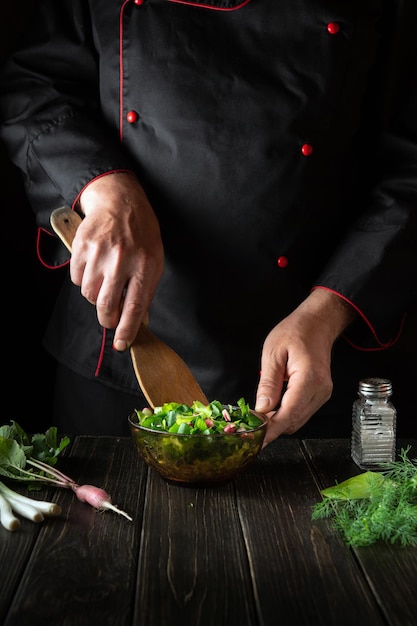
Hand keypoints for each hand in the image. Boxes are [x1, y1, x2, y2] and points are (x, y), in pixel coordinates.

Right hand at [70, 172, 163, 349]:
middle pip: (107, 306)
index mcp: (145, 266)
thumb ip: (146, 290)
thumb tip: (137, 321)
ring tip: (105, 281)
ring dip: (96, 296)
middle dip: (107, 320)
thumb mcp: (155, 260)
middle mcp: (122, 260)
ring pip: (89, 295)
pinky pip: (77, 279)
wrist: (120, 201)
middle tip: (110, 319)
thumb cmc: (141, 234)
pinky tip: (94, 267)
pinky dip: (84, 280)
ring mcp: (100, 253)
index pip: (135, 307)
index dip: (126, 330)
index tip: (122, 344)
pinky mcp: (82, 247)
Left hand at [255, 289, 355, 445]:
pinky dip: (287, 416)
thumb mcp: (272, 354)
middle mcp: (320, 390)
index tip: (256, 440)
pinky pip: (302, 412)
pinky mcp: (321, 394)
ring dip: (279, 423)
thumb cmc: (294, 332)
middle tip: (250, 430)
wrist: (317, 324)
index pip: (288, 414)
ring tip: (258, 422)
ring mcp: (323, 393)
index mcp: (309, 379)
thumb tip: (262, 410)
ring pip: (298, 420)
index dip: (271, 430)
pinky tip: (273, 412)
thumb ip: (268, 384)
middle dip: (272, 429)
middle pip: (294, 421)